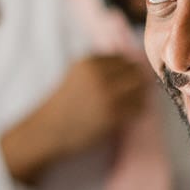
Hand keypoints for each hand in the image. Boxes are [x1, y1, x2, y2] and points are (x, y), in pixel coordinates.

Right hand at [1, 54, 148, 183]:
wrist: (47, 131)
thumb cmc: (63, 104)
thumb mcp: (76, 74)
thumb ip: (99, 66)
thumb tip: (132, 63)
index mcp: (89, 62)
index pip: (123, 59)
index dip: (129, 69)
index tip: (130, 78)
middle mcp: (99, 76)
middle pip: (134, 71)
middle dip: (139, 80)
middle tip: (141, 90)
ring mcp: (107, 96)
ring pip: (140, 88)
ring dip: (142, 94)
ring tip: (136, 101)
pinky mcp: (112, 116)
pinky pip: (138, 107)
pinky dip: (139, 109)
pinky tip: (133, 113)